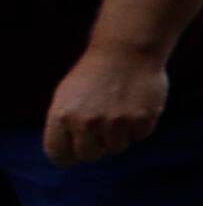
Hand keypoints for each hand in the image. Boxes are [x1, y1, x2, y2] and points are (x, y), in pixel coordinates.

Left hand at [46, 42, 169, 167]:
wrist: (126, 50)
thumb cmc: (94, 74)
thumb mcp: (66, 96)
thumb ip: (64, 125)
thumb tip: (69, 153)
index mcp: (62, 115)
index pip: (58, 155)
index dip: (67, 154)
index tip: (75, 149)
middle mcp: (86, 122)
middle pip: (89, 155)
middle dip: (96, 145)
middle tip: (101, 126)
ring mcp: (114, 122)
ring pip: (116, 147)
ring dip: (119, 133)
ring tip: (120, 108)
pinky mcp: (141, 120)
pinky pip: (139, 136)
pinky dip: (139, 124)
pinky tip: (135, 104)